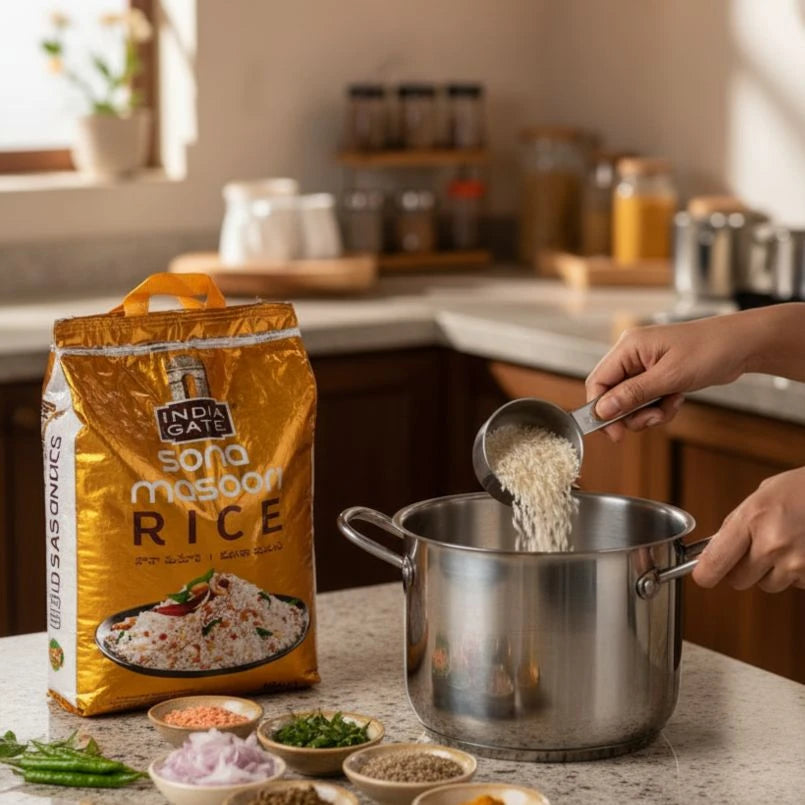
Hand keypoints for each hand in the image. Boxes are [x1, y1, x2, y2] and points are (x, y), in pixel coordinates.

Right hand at [586, 315, 749, 440]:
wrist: (742, 345)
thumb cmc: (709, 350)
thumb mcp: (669, 376)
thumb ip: (633, 394)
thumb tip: (602, 410)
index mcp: (628, 347)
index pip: (598, 381)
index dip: (600, 409)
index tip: (614, 432)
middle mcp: (632, 355)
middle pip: (613, 394)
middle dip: (631, 413)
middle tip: (652, 418)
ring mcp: (645, 366)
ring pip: (630, 401)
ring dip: (648, 412)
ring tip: (670, 406)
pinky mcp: (658, 375)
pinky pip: (647, 400)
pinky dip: (660, 407)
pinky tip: (677, 399)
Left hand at [693, 467, 804, 592]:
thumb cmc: (803, 489)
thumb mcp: (761, 495)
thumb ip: (737, 523)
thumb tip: (713, 549)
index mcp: (752, 519)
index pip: (715, 561)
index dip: (705, 573)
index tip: (703, 576)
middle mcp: (773, 544)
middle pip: (738, 580)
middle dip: (741, 570)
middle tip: (754, 551)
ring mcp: (797, 562)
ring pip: (768, 584)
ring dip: (771, 572)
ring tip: (787, 545)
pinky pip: (795, 585)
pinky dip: (796, 573)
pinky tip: (803, 549)